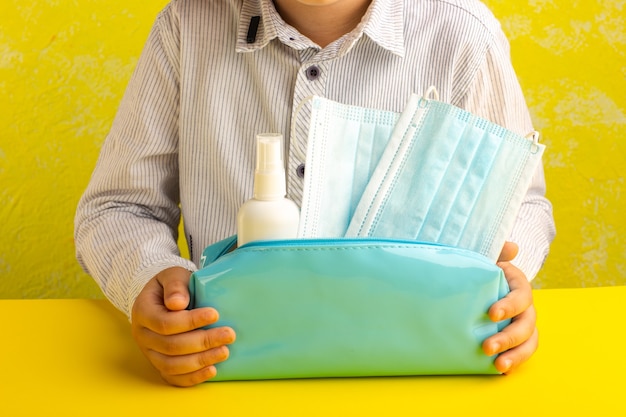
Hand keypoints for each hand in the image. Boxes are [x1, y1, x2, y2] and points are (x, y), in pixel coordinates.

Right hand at [131, 267, 235, 386]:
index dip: (191, 321)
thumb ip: (175, 286)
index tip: (215, 314)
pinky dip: (193, 377)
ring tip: (225, 351)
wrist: (164, 298)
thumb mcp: (173, 276)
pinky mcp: (160, 365)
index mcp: (143, 312)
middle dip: (203, 342)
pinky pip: (173, 377)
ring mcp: (150, 353)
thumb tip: (177, 303)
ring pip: (172, 365)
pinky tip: (213, 370)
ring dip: (201, 361)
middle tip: (229, 334)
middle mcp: (143, 336)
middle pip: (171, 346)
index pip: (165, 323)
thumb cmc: (171, 286)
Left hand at [482, 242, 537, 372]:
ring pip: (528, 343)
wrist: (479, 283)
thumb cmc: (483, 270)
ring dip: (515, 356)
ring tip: (498, 365)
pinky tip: (500, 371)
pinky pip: (519, 353)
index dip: (510, 305)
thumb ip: (497, 252)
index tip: (491, 313)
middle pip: (526, 325)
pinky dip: (513, 362)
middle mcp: (525, 308)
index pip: (522, 296)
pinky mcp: (513, 340)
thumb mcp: (487, 258)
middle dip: (508, 337)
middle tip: (487, 347)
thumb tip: (512, 247)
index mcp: (519, 287)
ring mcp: (521, 325)